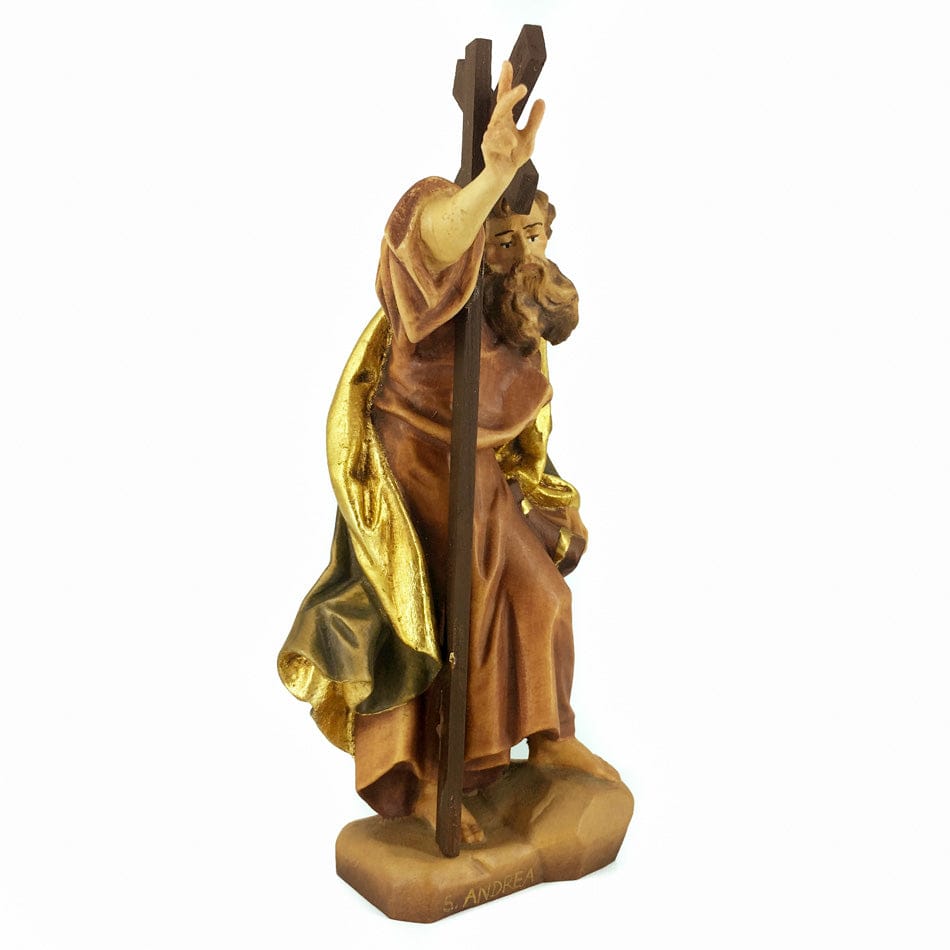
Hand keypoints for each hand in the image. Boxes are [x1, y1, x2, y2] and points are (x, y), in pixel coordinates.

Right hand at [481, 61, 544, 183]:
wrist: (503, 175)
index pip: (504, 96)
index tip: (506, 63)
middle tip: (523, 88)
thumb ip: (534, 120)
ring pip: (499, 125)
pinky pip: (495, 140)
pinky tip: (509, 149)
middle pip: (501, 105)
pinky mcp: (486, 146)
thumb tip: (541, 100)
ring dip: (508, 133)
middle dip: (510, 95)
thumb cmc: (514, 156)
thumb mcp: (529, 137)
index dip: (505, 80)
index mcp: (506, 118)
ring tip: (514, 144)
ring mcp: (490, 134)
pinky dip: (505, 145)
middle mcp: (496, 124)